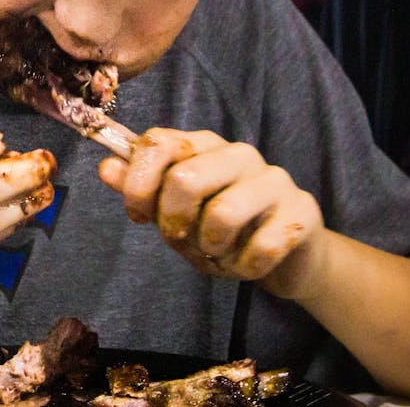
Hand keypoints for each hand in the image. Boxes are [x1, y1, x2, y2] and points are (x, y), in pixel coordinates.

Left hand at [97, 128, 324, 297]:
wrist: (287, 256)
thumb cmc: (220, 230)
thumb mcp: (173, 210)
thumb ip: (140, 187)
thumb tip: (106, 167)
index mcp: (202, 144)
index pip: (158, 143)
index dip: (138, 184)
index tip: (139, 215)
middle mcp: (239, 153)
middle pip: (185, 180)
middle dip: (173, 223)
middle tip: (183, 240)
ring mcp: (275, 179)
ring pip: (222, 214)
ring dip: (211, 249)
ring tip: (217, 254)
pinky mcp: (302, 211)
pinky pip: (260, 247)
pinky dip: (243, 268)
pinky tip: (246, 265)